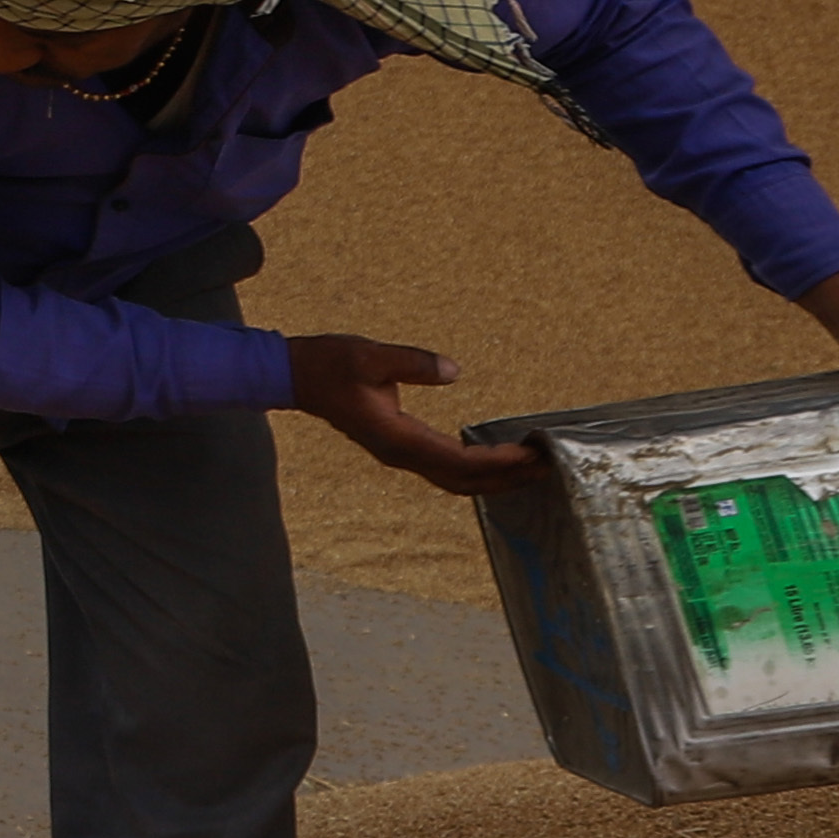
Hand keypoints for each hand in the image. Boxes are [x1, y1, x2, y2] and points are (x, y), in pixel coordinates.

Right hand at [286, 333, 542, 496]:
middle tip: (545, 467)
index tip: (528, 454)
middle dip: (505, 478)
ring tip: (528, 469)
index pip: (458, 460)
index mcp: (396, 438)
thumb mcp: (370, 356)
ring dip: (493, 480)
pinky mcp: (398, 446)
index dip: (496, 462)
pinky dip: (474, 472)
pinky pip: (444, 470)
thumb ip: (413, 363)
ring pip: (454, 481)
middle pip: (462, 482)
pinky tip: (493, 463)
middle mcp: (400, 454)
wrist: (293, 377)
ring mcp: (398, 454)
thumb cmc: (329, 365)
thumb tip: (453, 371)